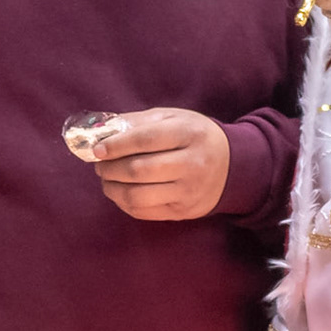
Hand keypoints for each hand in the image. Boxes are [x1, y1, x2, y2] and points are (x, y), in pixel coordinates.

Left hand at [91, 107, 230, 219]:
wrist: (233, 166)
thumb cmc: (194, 137)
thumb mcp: (174, 118)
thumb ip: (139, 122)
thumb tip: (102, 132)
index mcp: (189, 133)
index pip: (146, 139)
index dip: (117, 145)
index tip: (97, 149)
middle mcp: (192, 164)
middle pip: (139, 170)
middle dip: (110, 168)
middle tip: (99, 164)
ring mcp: (189, 191)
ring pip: (138, 195)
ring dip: (112, 188)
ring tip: (106, 179)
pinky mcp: (183, 211)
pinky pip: (144, 212)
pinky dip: (123, 202)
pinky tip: (120, 192)